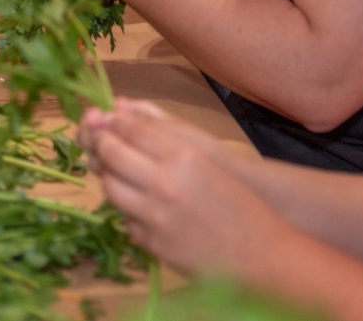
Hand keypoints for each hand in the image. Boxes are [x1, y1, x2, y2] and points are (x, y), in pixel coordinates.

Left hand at [77, 98, 284, 274]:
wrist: (261, 255)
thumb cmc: (238, 199)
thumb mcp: (206, 157)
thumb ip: (162, 131)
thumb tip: (121, 107)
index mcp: (184, 157)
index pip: (131, 130)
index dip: (115, 122)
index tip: (109, 119)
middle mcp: (165, 184)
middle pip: (112, 154)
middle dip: (102, 143)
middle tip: (103, 141)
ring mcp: (155, 216)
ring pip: (110, 186)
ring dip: (109, 175)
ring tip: (118, 170)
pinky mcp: (150, 243)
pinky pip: (123, 218)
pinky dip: (125, 207)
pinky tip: (136, 202)